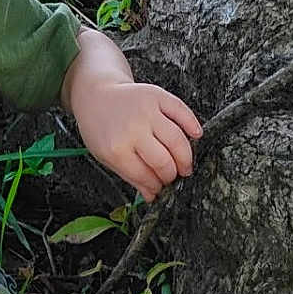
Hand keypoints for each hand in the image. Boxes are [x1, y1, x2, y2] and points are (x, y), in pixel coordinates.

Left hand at [76, 81, 202, 202]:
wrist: (96, 95)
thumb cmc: (100, 129)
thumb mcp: (107, 156)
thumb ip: (131, 176)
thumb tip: (153, 197)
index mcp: (116, 149)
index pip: (145, 175)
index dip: (156, 186)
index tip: (161, 188)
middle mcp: (133, 130)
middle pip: (164, 160)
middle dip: (172, 175)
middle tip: (174, 177)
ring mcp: (146, 111)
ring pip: (177, 139)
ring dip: (185, 157)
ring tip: (185, 166)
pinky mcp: (157, 96)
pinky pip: (181, 111)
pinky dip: (192, 124)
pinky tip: (196, 136)